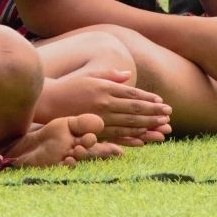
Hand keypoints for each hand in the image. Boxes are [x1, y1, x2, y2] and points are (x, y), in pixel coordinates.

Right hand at [41, 71, 171, 145]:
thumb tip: (128, 75)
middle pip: (134, 109)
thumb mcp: (91, 76)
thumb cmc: (70, 87)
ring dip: (148, 125)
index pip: (132, 94)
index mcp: (105, 88)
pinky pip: (117, 135)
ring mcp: (100, 117)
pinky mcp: (94, 129)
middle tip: (169, 114)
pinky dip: (132, 138)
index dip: (148, 99)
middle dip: (154, 112)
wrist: (48, 101)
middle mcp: (104, 103)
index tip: (162, 102)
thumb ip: (110, 76)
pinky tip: (143, 140)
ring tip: (163, 127)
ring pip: (129, 123)